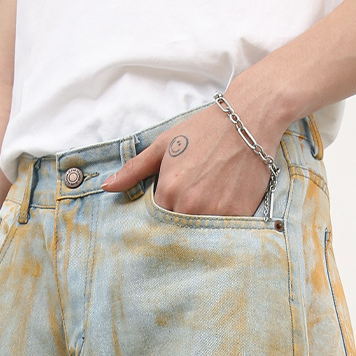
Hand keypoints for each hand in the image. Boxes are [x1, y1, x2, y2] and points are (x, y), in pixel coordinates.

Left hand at [102, 100, 277, 217]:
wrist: (249, 120)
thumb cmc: (204, 130)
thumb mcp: (164, 144)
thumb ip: (134, 170)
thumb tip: (107, 187)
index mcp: (169, 190)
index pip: (157, 220)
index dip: (162, 217)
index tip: (169, 211)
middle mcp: (190, 205)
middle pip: (178, 231)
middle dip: (179, 225)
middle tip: (189, 211)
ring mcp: (216, 212)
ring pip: (200, 235)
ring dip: (200, 230)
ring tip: (207, 209)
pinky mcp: (239, 215)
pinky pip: (224, 233)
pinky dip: (221, 228)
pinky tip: (224, 211)